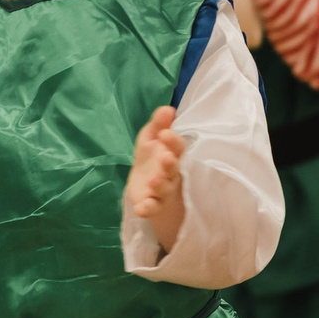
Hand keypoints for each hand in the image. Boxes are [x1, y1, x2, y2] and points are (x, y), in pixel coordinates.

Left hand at [125, 105, 186, 250]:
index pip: (178, 148)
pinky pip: (152, 208)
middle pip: (174, 169)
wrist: (146, 184)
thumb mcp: (151, 137)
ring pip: (164, 189)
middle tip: (165, 157)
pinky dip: (147, 209)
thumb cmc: (152, 156)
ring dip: (160, 185)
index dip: (173, 142)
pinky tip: (141, 209)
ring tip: (153, 180)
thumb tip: (167, 108)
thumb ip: (158, 124)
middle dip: (170, 164)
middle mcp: (171, 173)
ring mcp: (163, 190)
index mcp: (172, 154)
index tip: (165, 134)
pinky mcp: (152, 204)